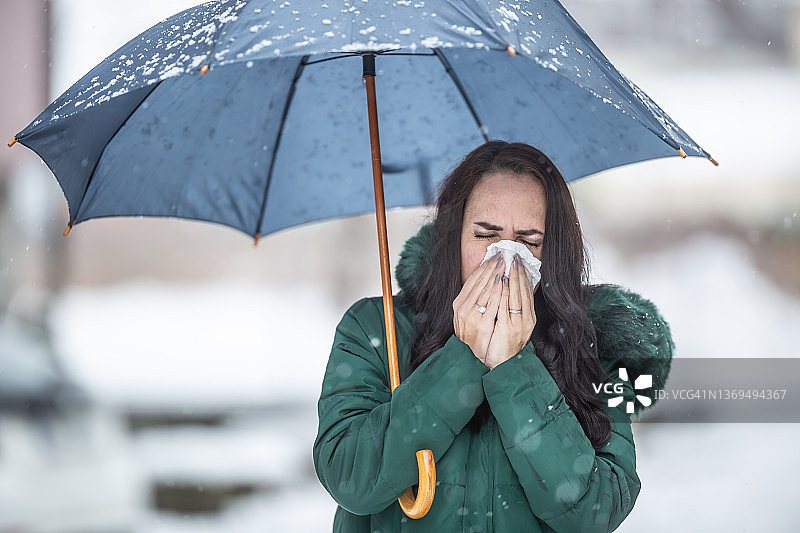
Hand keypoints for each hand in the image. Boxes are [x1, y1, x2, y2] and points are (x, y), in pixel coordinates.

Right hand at [453, 252, 505, 363]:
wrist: (471, 357)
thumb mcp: (469, 314)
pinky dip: (497, 291)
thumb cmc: (472, 335)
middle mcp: (462, 308)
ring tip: (504, 263)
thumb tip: (485, 281)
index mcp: (459, 303)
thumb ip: (474, 299)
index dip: (483, 267)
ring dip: (495, 275)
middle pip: (478, 282)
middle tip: (501, 255)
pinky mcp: (482, 324)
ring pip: (484, 290)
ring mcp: (471, 316)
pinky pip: (491, 304)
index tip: (493, 257)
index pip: (472, 280)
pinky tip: (503, 282)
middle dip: (491, 267)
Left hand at [484, 254, 537, 369]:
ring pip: (516, 296)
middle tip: (514, 256)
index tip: (518, 262)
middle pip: (524, 292)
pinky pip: (506, 307)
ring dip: (512, 278)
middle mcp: (526, 320)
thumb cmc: (504, 345)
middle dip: (519, 273)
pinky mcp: (508, 329)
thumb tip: (512, 291)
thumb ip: (513, 309)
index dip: (523, 276)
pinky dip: (505, 292)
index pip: (528, 292)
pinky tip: (502, 281)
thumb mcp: (513, 325)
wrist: (502, 365)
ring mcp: (518, 325)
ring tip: (508, 264)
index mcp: (529, 318)